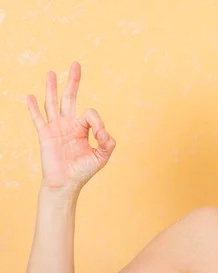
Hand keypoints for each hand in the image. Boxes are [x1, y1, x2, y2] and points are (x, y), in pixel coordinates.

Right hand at [26, 62, 115, 192]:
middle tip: (76, 64)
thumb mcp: (101, 157)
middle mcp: (69, 124)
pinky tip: (30, 96)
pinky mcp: (45, 135)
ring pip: (53, 103)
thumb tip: (105, 133)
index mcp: (83, 128)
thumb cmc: (83, 171)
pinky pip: (38, 119)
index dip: (97, 122)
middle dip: (73, 82)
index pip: (90, 113)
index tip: (100, 136)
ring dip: (52, 88)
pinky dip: (33, 108)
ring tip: (51, 72)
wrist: (66, 183)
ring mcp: (56, 128)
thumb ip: (108, 144)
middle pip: (70, 97)